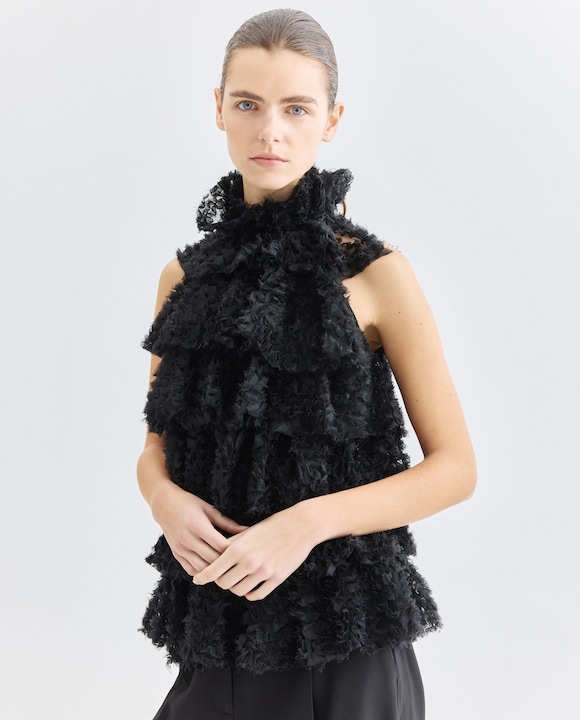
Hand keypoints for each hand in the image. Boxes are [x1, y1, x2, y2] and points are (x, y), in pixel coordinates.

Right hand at [152, 483, 246, 575]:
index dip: (234, 551)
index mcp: (198, 526)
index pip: (221, 546)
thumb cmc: (189, 503)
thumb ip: (227, 522)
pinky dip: (202, 572)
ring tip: (228, 569)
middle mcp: (188, 539)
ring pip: (202, 568)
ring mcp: (180, 549)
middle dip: (227, 563)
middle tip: (240, 564)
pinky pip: (191, 570)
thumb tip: (246, 530)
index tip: (244, 552)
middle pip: (213, 559)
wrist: (164, 504)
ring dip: (215, 571)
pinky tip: (212, 568)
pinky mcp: (176, 554)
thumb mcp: (209, 509)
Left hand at [192, 503, 315, 600]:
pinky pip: (256, 594)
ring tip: (237, 580)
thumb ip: (230, 544)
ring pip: (239, 591)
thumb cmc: (272, 526)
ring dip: (236, 587)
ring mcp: (263, 571)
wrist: (300, 526)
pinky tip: (250, 586)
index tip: (197, 580)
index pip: (213, 570)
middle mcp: (248, 561)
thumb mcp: (247, 532)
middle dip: (220, 582)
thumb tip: (213, 556)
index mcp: (238, 548)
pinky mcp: (277, 578)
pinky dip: (250, 593)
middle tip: (222, 577)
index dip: (202, 577)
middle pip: (224, 583)